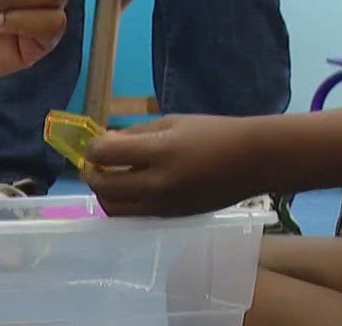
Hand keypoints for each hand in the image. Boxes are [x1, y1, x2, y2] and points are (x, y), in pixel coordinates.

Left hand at [83, 114, 260, 216]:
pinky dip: (122, 204)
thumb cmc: (213, 133)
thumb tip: (106, 142)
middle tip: (93, 164)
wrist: (251, 161)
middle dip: (91, 174)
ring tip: (108, 178)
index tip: (94, 145)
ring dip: (103, 194)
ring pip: (115, 209)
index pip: (106, 154)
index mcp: (159, 152)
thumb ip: (136, 134)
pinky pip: (134, 216)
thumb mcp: (172, 123)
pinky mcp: (171, 218)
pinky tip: (128, 189)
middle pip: (104, 186)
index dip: (92, 149)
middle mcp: (157, 183)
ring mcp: (164, 205)